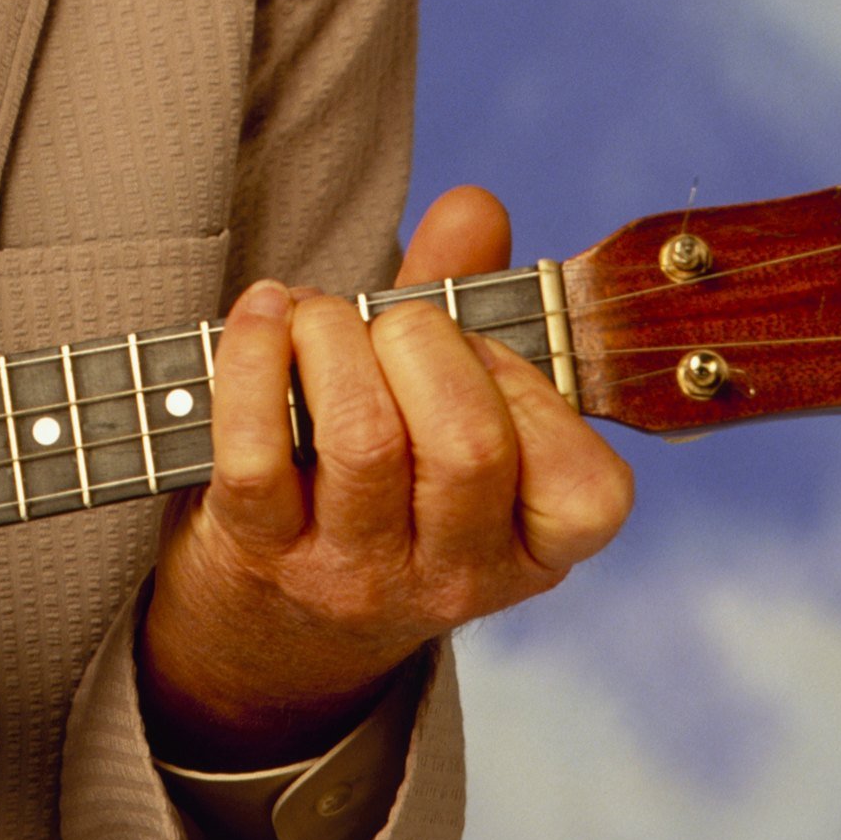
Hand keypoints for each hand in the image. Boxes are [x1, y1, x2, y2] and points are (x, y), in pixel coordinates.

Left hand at [139, 185, 634, 767]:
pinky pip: (256, 454)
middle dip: (423, 342)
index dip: (530, 389)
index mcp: (532, 551)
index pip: (588, 491)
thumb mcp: (445, 414)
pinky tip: (261, 315)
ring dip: (332, 340)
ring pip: (365, 440)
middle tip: (385, 323)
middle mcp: (453, 578)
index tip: (475, 352)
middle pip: (467, 444)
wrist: (269, 635)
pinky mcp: (260, 558)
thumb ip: (469, 307)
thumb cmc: (381, 491)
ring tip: (312, 316)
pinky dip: (252, 359)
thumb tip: (475, 205)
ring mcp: (354, 577)